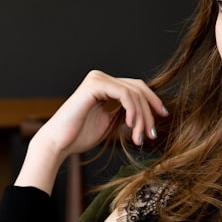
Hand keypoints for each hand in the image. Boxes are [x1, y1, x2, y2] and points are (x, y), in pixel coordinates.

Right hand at [14, 70, 167, 192]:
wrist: (58, 144)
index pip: (135, 88)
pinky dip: (132, 110)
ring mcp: (97, 79)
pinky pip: (124, 94)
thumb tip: (146, 112)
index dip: (152, 101)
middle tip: (152, 134)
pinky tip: (130, 125)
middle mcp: (100, 78)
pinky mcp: (94, 85)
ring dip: (141, 117)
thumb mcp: (110, 123)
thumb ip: (125, 113)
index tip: (163, 117)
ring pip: (133, 93)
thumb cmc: (79, 136)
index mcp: (103, 85)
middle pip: (138, 89)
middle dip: (149, 112)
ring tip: (139, 137)